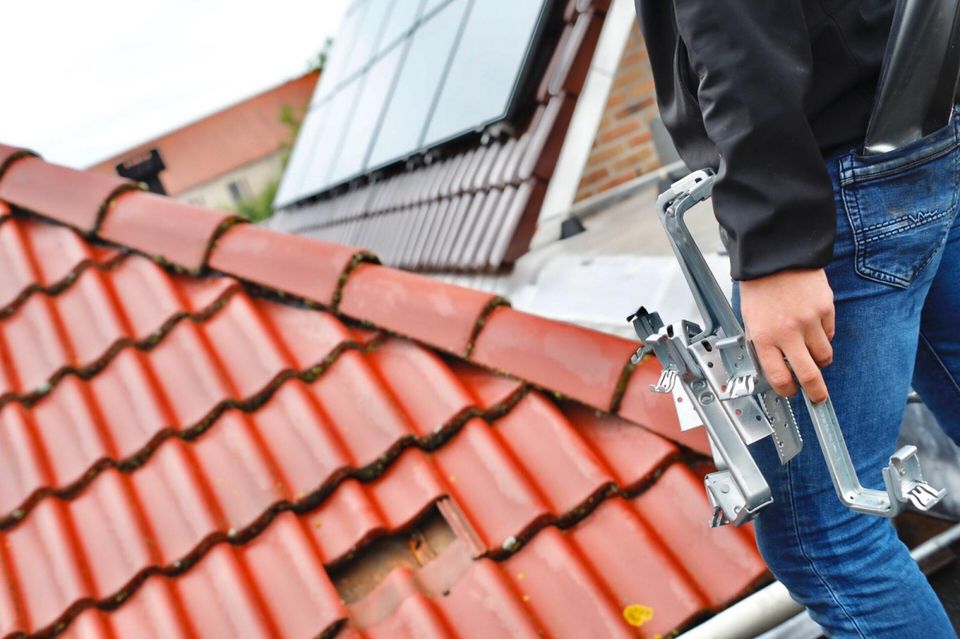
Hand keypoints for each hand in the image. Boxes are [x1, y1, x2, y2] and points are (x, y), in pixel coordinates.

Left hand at [740, 268, 834, 401]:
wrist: (776, 255)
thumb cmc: (759, 287)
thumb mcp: (750, 319)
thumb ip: (763, 343)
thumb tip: (776, 366)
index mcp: (764, 337)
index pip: (779, 377)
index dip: (787, 390)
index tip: (791, 391)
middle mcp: (788, 332)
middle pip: (809, 375)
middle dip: (816, 393)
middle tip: (818, 397)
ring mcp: (810, 321)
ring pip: (824, 355)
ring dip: (820, 359)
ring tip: (812, 351)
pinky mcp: (826, 309)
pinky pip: (830, 333)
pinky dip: (824, 335)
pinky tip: (813, 324)